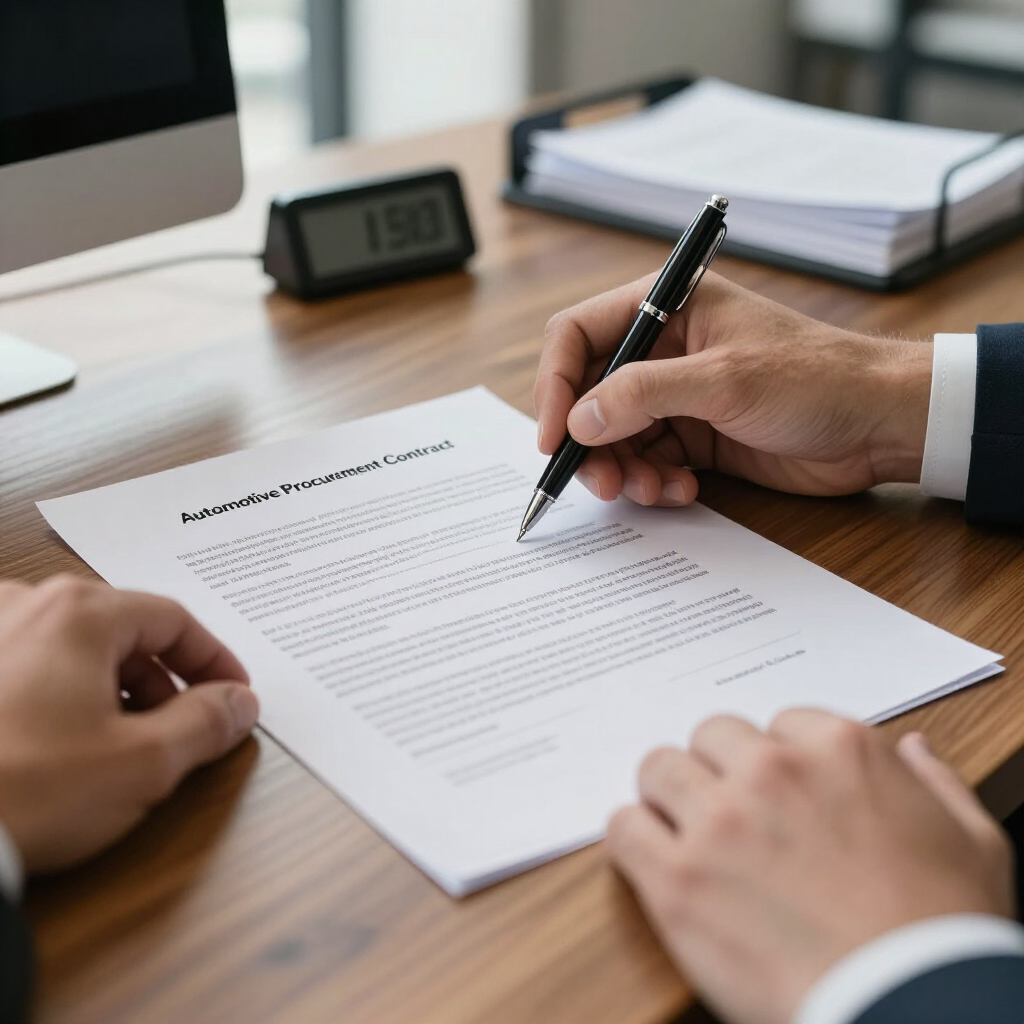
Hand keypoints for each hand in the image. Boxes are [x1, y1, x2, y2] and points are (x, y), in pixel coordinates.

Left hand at [0, 576, 258, 873]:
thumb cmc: (25, 790)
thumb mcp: (143, 764)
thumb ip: (206, 724)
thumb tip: (238, 704)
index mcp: (79, 613)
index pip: (174, 621)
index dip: (215, 661)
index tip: (233, 695)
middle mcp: (25, 606)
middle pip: (124, 632)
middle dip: (163, 682)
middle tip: (181, 731)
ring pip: (75, 651)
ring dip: (112, 691)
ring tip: (118, 747)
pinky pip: (31, 666)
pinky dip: (63, 696)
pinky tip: (61, 747)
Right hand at [535, 273, 932, 504]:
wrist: (879, 424)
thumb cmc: (816, 378)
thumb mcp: (725, 379)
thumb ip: (644, 394)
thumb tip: (579, 419)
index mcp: (667, 309)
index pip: (579, 337)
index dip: (555, 386)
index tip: (553, 436)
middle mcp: (664, 351)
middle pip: (590, 395)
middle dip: (590, 442)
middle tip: (601, 481)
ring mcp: (678, 396)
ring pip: (616, 437)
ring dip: (623, 470)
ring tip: (651, 490)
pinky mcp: (695, 436)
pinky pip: (648, 462)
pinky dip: (653, 483)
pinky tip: (682, 492)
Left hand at [607, 712, 1013, 1023]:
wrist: (912, 1011)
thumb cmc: (945, 933)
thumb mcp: (972, 842)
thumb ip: (933, 782)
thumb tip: (911, 750)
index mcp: (838, 748)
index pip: (774, 724)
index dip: (772, 762)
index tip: (775, 793)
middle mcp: (771, 770)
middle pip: (709, 737)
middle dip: (716, 770)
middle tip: (726, 813)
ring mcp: (719, 821)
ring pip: (658, 769)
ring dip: (669, 798)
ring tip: (685, 834)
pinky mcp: (677, 879)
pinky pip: (623, 827)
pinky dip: (632, 839)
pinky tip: (653, 860)